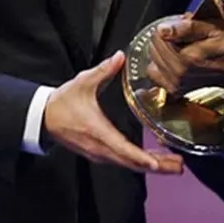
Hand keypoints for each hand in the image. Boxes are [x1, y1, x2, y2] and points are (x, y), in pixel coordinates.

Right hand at [44, 51, 183, 173]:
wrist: (44, 118)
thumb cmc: (63, 102)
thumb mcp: (83, 82)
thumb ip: (103, 70)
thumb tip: (119, 57)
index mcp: (98, 131)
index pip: (122, 149)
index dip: (140, 157)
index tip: (156, 164)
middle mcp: (101, 148)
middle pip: (132, 163)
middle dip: (157, 166)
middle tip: (179, 167)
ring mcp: (100, 153)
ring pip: (129, 164)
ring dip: (152, 166)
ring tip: (174, 166)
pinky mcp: (101, 153)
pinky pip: (124, 161)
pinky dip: (141, 163)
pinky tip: (155, 160)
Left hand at [145, 16, 223, 94]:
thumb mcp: (213, 25)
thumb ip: (186, 26)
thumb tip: (162, 30)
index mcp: (187, 56)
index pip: (159, 35)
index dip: (170, 27)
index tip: (183, 28)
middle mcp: (179, 72)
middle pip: (154, 47)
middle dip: (165, 39)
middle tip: (184, 39)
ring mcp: (176, 82)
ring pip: (153, 59)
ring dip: (163, 52)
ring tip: (181, 49)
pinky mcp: (175, 89)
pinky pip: (154, 74)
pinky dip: (160, 67)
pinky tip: (173, 62)